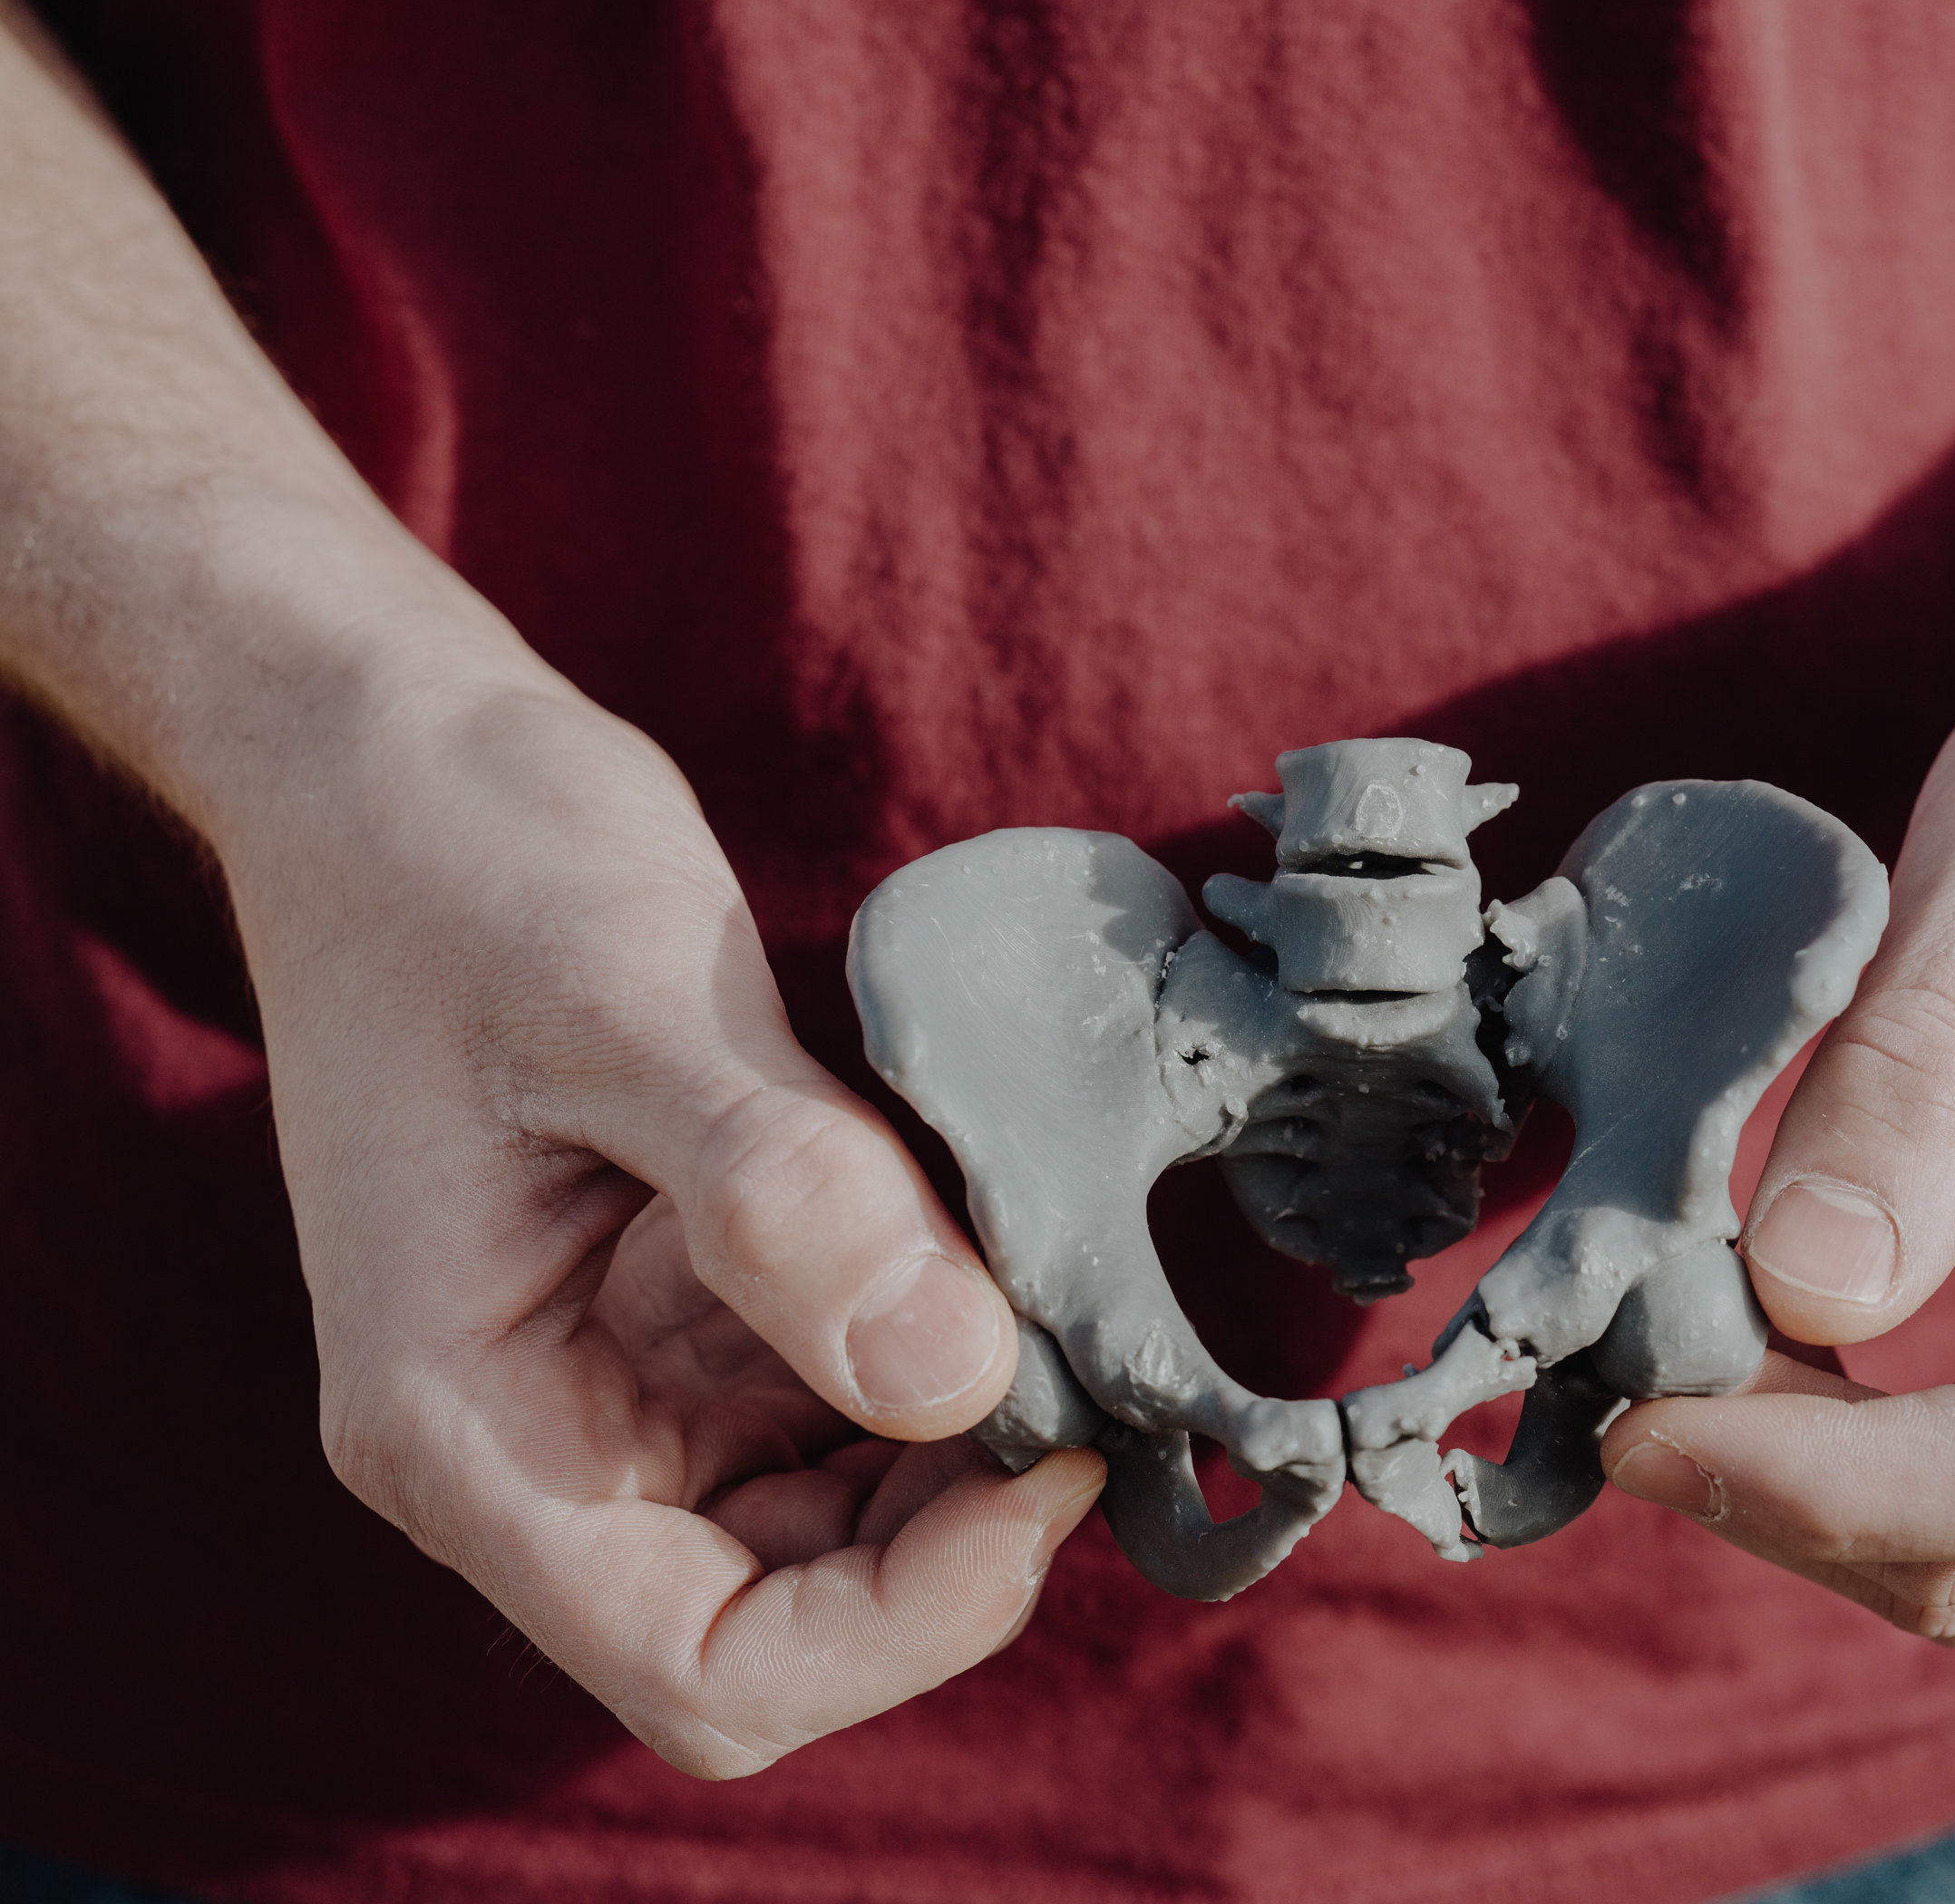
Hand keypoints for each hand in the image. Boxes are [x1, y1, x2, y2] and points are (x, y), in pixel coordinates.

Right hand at [217, 652, 1101, 1773]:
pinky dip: (930, 1348)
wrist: (395, 759)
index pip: (700, 1659)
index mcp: (463, 1422)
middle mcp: (531, 1439)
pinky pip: (826, 1394)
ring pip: (822, 1521)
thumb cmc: (467, 858)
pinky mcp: (672, 1300)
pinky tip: (995, 1243)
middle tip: (1096, 1376)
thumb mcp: (629, 1001)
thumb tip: (958, 1377)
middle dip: (953, 1537)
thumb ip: (784, 1197)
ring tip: (1058, 1301)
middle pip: (778, 1617)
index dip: (902, 1618)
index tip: (1056, 1466)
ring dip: (956, 1447)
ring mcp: (605, 1374)